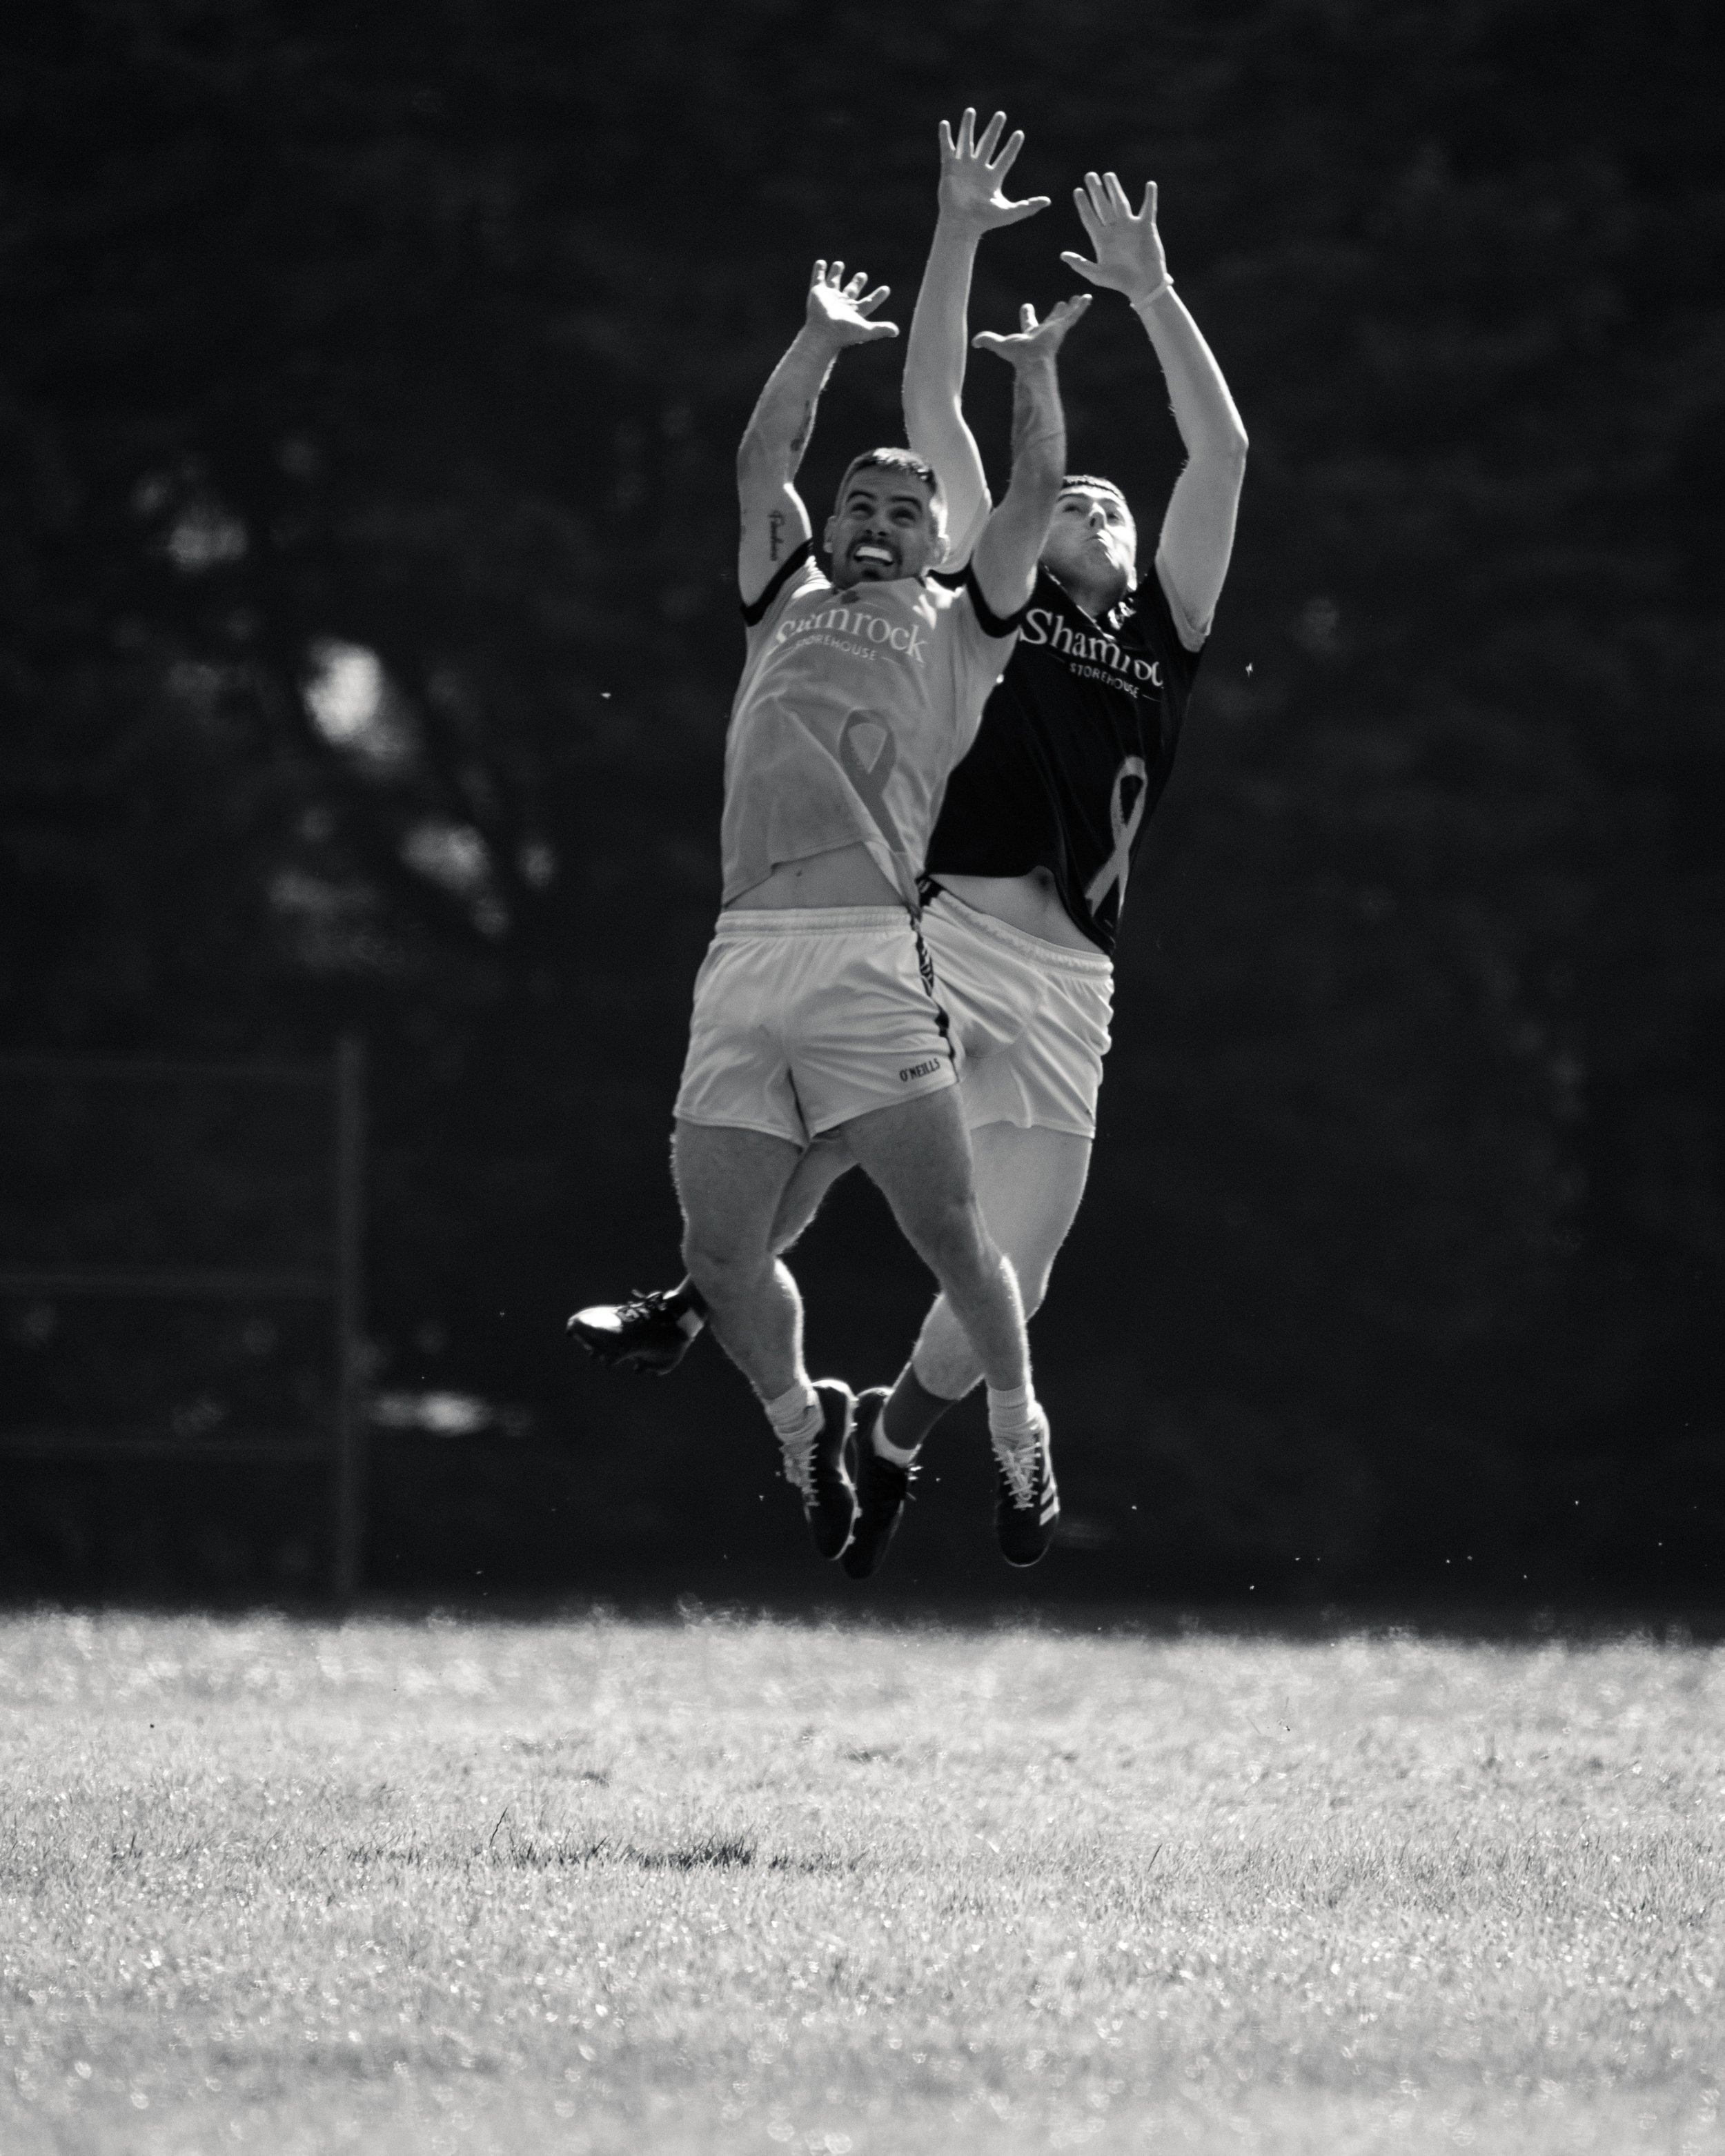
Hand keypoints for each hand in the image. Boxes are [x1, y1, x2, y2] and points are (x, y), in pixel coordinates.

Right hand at [804, 260, 898, 347]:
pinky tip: (821, 262)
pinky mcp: (817, 292)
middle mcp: (842, 304)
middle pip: (851, 291)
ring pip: (834, 282)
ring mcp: (829, 297)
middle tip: (863, 275)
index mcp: (855, 312)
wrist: (823, 332)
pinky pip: (818, 278)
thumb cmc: (844, 333)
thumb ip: (880, 330)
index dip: (878, 297)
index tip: (886, 289)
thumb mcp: (866, 331)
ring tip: (840, 264)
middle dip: (857, 283)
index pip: (869, 303)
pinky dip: (819, 271)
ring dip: (836, 273)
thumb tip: (896, 331)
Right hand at [937, 107, 1050, 230]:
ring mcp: (963, 167)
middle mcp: (978, 169)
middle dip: (994, 129)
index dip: (1012, 146)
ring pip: (967, 141)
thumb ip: (1028, 206)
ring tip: (971, 110)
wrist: (962, 224)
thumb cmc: (984, 221)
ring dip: (968, 126)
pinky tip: (945, 124)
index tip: (1019, 133)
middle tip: (1001, 114)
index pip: (1005, 158)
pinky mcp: (949, 168)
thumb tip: (1048, 201)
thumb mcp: (1010, 213)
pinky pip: (947, 148)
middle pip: (988, 144)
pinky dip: (945, 136)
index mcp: (993, 178)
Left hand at [972, 293, 1091, 367]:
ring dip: (1072, 307)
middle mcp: (1045, 332)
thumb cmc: (1017, 355)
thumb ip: (987, 341)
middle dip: (1056, 312)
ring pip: (1066, 315)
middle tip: (1061, 303)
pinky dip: (1082, 306)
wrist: (1032, 361)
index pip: (1029, 322)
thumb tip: (974, 342)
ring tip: (1080, 297)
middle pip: (1051, 319)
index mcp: (1031, 334)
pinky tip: (1088, 297)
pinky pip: (1074, 314)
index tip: (1026, 306)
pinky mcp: (1063, 327)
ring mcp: (1055, 329)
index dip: (1027, 314)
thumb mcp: (999, 344)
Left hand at [1059, 172, 1168, 301]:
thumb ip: (1080, 264)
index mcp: (1101, 239)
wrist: (1143, 286)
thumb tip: (1062, 255)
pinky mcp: (1146, 227)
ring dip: (1115, 188)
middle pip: (1103, 205)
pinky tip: (1150, 184)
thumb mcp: (1097, 275)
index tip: (1077, 191)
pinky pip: (1148, 208)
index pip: (1089, 217)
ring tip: (1108, 175)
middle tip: (1089, 175)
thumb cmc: (1119, 282)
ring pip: (1120, 202)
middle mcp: (1114, 229)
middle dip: (1096, 190)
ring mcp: (1130, 226)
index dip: (1083, 204)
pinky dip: (1150, 196)